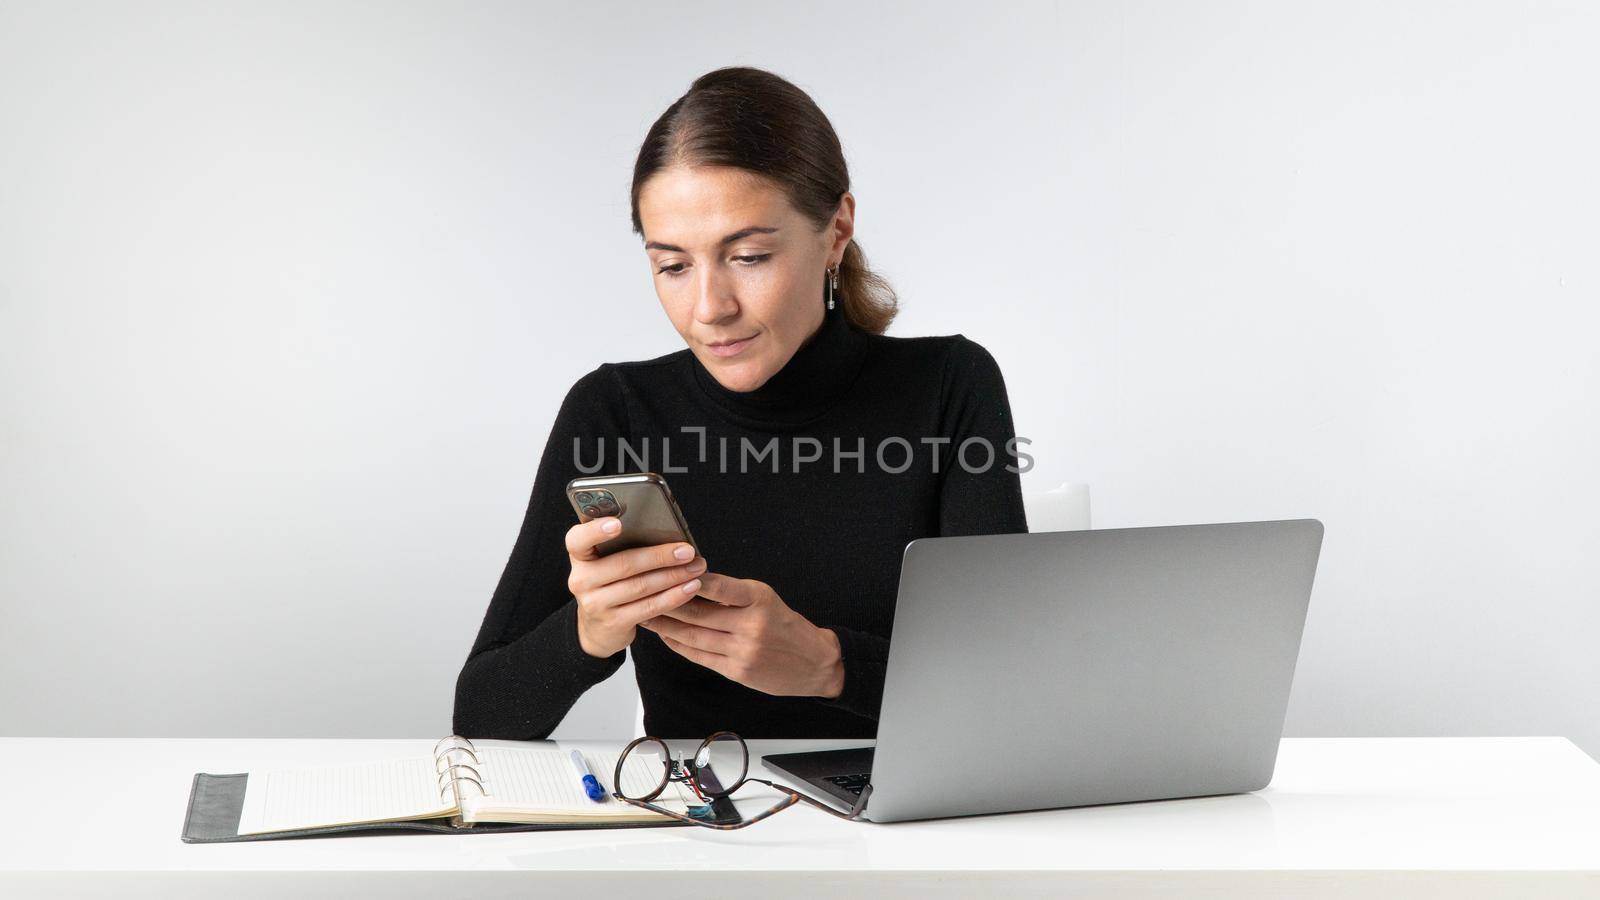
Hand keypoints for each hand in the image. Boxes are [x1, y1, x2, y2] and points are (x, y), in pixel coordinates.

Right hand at [566, 516, 707, 658]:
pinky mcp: (613, 623)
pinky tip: (690, 588)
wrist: (597, 627)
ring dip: (673, 576)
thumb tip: (666, 531)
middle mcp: (581, 579)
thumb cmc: (609, 582)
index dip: (596, 531)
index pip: (577, 539)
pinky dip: (673, 597)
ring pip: (640, 586)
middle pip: (624, 564)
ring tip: (696, 568)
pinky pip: (648, 608)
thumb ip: (622, 545)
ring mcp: (595, 604)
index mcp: (579, 556)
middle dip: (660, 556)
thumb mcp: (605, 561)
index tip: (618, 524)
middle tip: (687, 551)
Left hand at [639, 572, 845, 698]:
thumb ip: (732, 593)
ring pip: (693, 636)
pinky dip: (679, 645)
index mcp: (759, 599)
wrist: (814, 661)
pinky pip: (699, 656)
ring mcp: (743, 650)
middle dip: (667, 603)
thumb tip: (692, 582)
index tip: (666, 572)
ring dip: (666, 626)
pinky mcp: (737, 670)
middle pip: (698, 613)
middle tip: (644, 593)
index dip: (689, 581)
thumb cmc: (786, 626)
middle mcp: (751, 624)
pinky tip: (666, 636)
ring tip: (647, 614)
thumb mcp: (765, 598)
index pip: (719, 586)